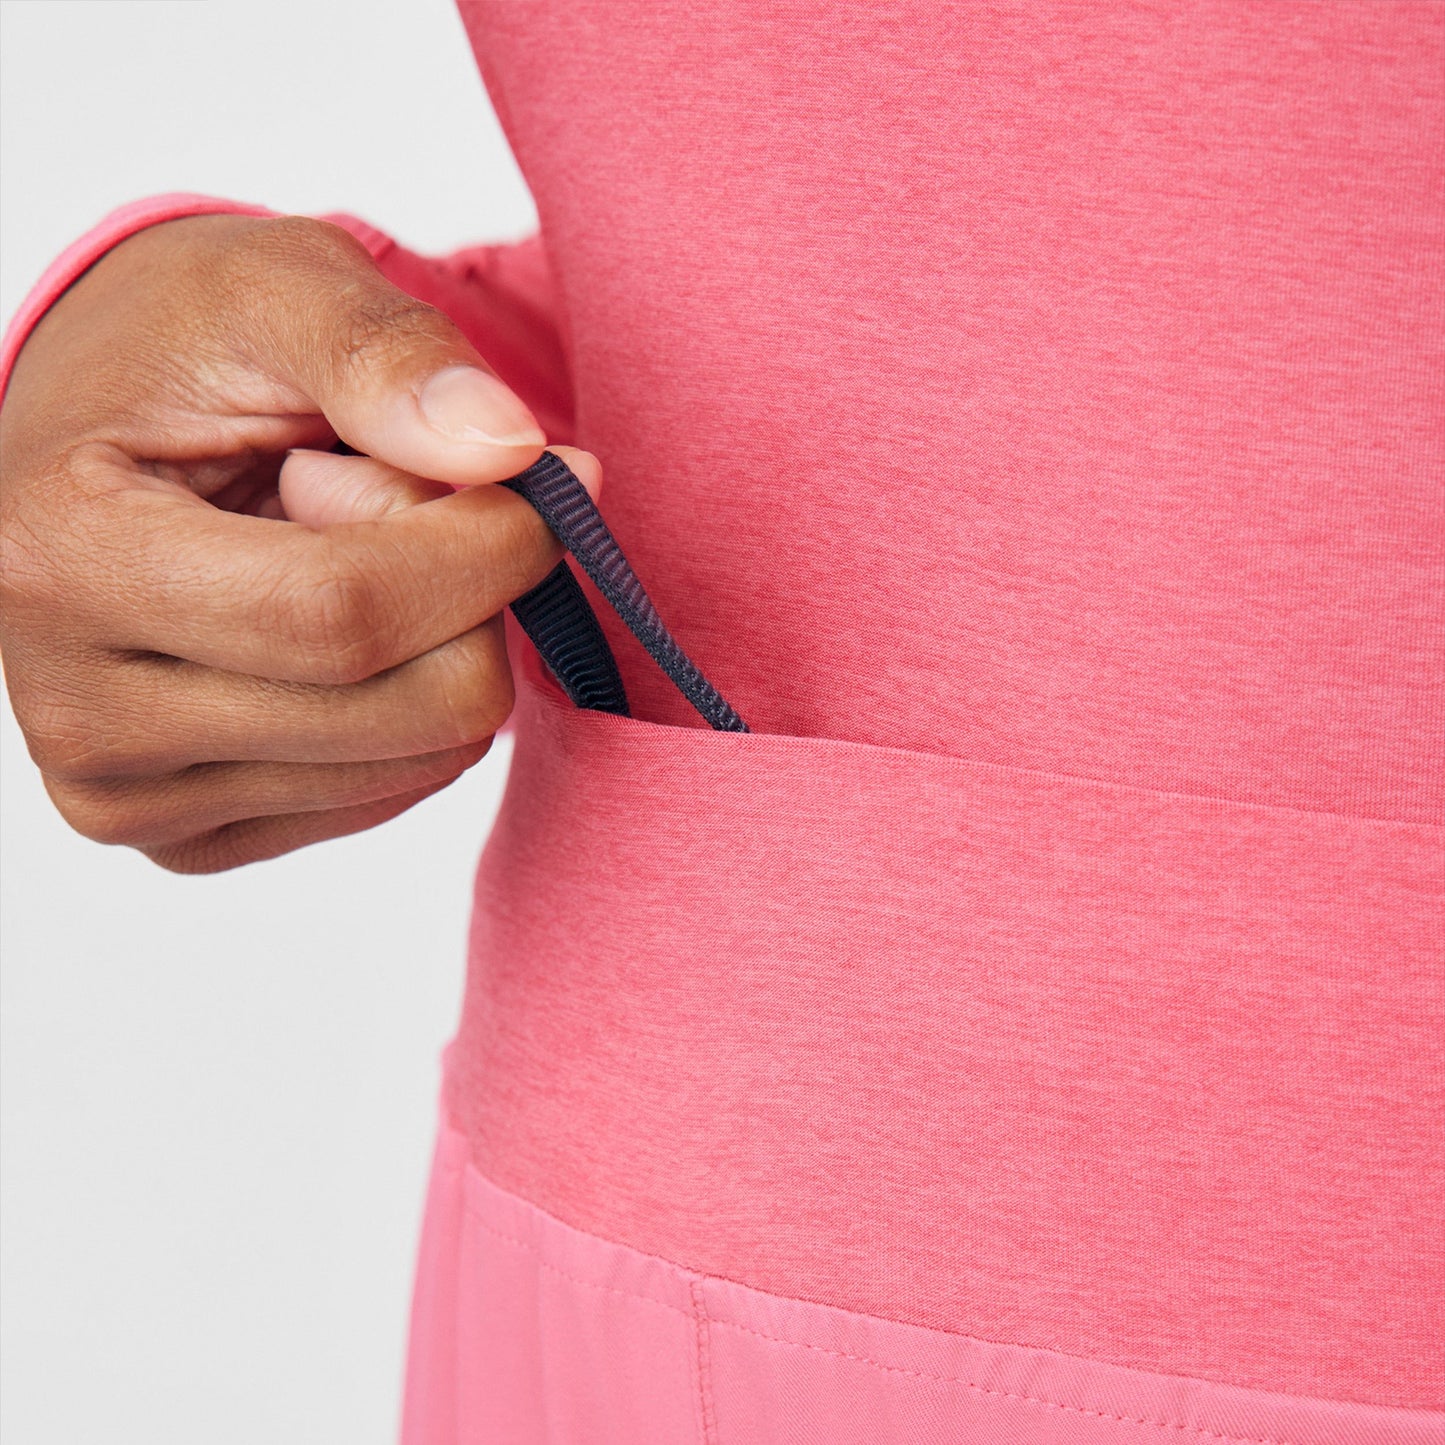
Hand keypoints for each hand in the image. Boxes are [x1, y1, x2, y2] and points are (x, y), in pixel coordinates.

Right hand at [0, 212, 599, 871]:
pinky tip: (336, 630)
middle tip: (407, 502)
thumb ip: (387, 353)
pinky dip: (414, 700)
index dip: (487, 549)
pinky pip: (394, 792)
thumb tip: (509, 448)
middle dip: (471, 597)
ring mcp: (126, 795)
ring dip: (444, 645)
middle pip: (407, 708)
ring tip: (352, 552)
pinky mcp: (188, 836)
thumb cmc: (185, 351)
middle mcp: (78, 710)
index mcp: (64, 558)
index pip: (343, 612)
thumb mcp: (275, 288)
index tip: (538, 481)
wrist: (101, 438)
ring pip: (421, 759)